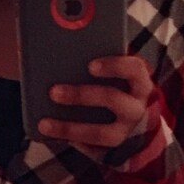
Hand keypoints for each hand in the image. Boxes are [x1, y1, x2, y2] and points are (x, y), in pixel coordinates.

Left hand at [39, 55, 154, 152]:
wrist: (129, 117)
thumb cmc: (113, 82)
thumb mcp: (110, 67)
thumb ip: (94, 53)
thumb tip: (57, 33)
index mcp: (138, 81)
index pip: (134, 69)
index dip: (114, 66)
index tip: (90, 66)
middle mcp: (137, 106)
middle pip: (113, 100)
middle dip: (82, 96)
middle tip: (53, 92)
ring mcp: (127, 130)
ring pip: (102, 133)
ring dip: (71, 128)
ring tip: (45, 124)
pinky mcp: (114, 148)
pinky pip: (92, 149)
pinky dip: (71, 142)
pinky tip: (52, 135)